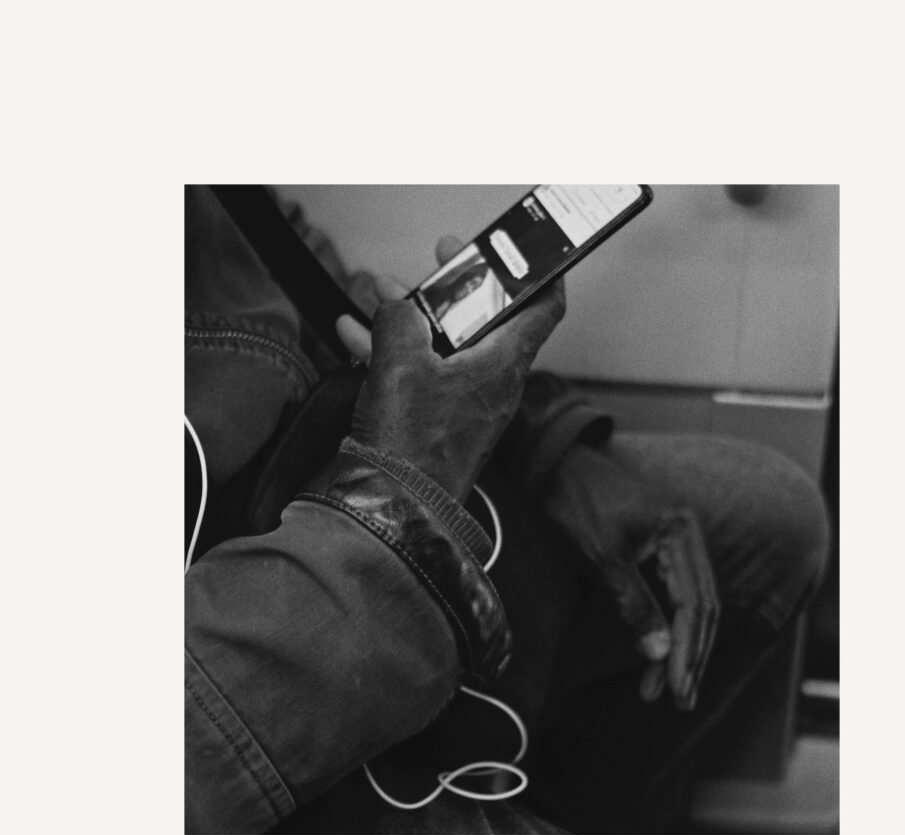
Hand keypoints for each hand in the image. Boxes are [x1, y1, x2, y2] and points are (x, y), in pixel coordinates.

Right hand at [343, 237, 565, 500]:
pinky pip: (425, 375)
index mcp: (503, 364)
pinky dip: (397, 353)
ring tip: (381, 295)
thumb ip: (399, 320)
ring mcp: (468, 404)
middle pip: (488, 319)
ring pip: (448, 345)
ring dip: (416, 318)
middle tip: (436, 264)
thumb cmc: (412, 448)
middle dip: (456, 287)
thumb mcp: (400, 364)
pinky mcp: (440, 422)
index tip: (519, 251)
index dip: (537, 271)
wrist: (395, 511)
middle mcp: (494, 383)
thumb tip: (394, 303)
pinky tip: (357, 337)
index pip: (544, 307)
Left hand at [540, 443, 719, 709]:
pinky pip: (673, 591)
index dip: (688, 652)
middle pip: (701, 608)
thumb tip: (659, 654)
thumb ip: (633, 604)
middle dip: (690, 656)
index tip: (677, 691)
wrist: (549, 462)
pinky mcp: (655, 544)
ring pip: (689, 603)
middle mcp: (686, 535)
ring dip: (679, 645)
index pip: (694, 606)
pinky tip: (658, 650)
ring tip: (660, 687)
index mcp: (681, 533)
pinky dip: (667, 623)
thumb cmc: (572, 502)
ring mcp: (673, 539)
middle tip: (676, 700)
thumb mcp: (600, 556)